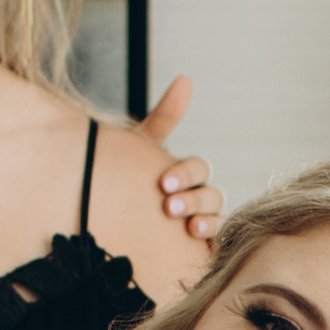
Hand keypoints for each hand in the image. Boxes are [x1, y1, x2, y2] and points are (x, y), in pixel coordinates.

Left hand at [143, 75, 223, 253]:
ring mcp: (201, 225)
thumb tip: (185, 78)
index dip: (186, 174)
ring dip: (205, 222)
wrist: (113, 223)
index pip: (199, 170)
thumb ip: (165, 118)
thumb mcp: (143, 150)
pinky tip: (197, 248)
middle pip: (212, 196)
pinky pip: (215, 248)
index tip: (163, 183)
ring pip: (216, 220)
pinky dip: (210, 245)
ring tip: (188, 228)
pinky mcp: (198, 251)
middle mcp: (199, 199)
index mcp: (187, 176)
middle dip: (194, 199)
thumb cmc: (130, 181)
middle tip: (169, 206)